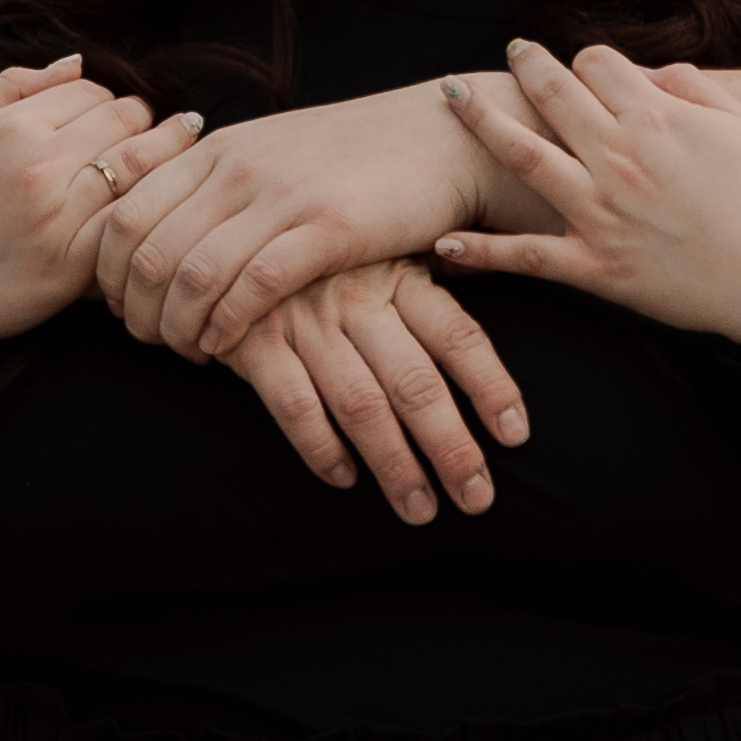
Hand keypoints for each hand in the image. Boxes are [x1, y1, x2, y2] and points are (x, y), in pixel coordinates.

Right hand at [0, 59, 202, 406]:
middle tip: (163, 130)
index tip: (119, 116)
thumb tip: (78, 62)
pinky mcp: (70, 267)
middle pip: (126, 121)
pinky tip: (160, 206)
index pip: (94, 91)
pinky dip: (150, 210)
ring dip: (167, 158)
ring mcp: (56, 220)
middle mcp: (37, 169)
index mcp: (11, 128)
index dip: (112, 99)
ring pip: (140, 168)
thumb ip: (15, 85)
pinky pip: (130, 224)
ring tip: (182, 155)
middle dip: (146, 121)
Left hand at [91, 79, 536, 356]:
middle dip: (134, 310)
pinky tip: (227, 347)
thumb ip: (216, 183)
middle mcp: (237, 167)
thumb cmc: (354, 157)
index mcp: (215, 148)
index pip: (123, 213)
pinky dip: (227, 325)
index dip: (108, 273)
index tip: (120, 307)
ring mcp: (282, 195)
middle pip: (146, 250)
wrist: (441, 136)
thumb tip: (163, 231)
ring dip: (177, 327)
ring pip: (192, 273)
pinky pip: (253, 286)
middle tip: (148, 341)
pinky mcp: (329, 228)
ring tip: (188, 351)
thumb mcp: (270, 152)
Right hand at [221, 262, 530, 523]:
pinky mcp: (255, 342)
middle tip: (476, 499)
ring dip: (394, 464)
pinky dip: (320, 446)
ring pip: (361, 403)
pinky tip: (345, 479)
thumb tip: (485, 357)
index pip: (459, 336)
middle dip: (450, 447)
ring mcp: (305, 320)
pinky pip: (293, 403)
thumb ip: (424, 298)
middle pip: (416, 383)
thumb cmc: (324, 256)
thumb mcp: (380, 255)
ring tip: (419, 510)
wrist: (225, 230)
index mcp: (400, 275)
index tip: (515, 436)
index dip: (491, 386)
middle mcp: (358, 298)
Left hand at [434, 39, 740, 339]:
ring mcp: (599, 213)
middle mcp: (618, 158)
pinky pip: (525, 257)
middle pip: (552, 92)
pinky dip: (481, 253)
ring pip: (522, 155)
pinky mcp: (593, 267)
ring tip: (452, 94)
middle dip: (525, 64)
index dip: (591, 60)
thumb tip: (644, 72)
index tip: (591, 70)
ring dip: (479, 119)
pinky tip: (444, 242)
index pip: (598, 63)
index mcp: (657, 119)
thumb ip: (690, 86)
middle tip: (511, 51)